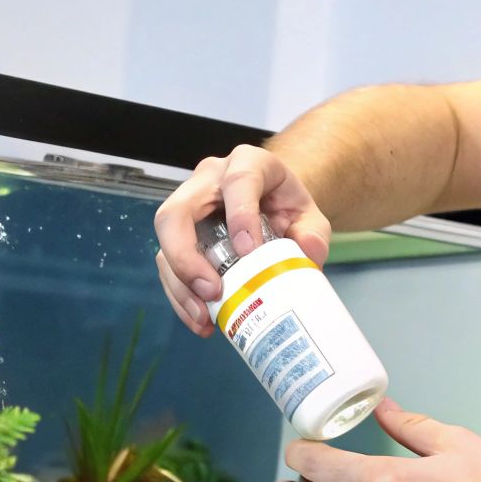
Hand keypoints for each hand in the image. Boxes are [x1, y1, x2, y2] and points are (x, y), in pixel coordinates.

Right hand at [153, 143, 332, 336]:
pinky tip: (201, 318)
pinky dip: (181, 294)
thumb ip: (314, 234)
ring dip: (180, 283)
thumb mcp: (310, 217)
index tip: (249, 251)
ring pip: (166, 241)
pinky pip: (168, 263)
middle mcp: (210, 180)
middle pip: (178, 210)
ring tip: (204, 316)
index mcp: (249, 163)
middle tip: (211, 291)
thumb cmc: (288, 207)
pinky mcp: (179, 233)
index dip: (240, 215)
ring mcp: (189, 204)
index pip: (239, 181)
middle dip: (187, 255)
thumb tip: (307, 253)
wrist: (274, 205)